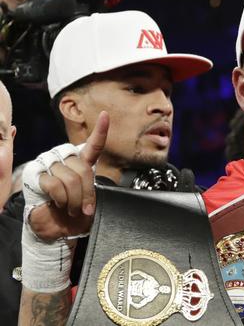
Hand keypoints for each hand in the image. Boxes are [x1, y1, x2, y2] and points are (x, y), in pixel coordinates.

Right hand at [27, 111, 108, 240]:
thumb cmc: (73, 214)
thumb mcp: (89, 201)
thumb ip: (91, 190)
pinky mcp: (36, 174)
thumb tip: (91, 195)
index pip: (93, 144)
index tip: (105, 115)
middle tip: (85, 208)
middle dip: (87, 193)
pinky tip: (58, 203)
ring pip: (70, 178)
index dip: (100, 130)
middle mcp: (65, 159)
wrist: (55, 229)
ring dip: (75, 199)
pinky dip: (61, 199)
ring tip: (72, 209)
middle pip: (83, 169)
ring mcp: (49, 164)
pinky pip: (55, 184)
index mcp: (81, 162)